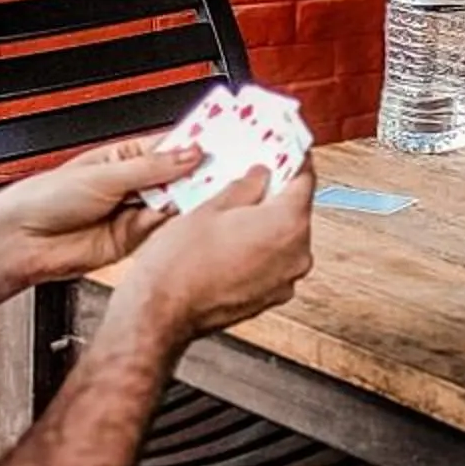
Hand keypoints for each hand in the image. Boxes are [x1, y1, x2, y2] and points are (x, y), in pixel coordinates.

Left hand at [0, 136, 204, 281]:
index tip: (219, 140)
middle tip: (222, 167)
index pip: (167, 146)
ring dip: (188, 197)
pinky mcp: (133, 239)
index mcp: (122, 158)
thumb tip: (189, 153)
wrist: (23, 241)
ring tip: (206, 189)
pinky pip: (163, 228)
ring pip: (174, 202)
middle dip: (196, 172)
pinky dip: (176, 222)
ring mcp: (133, 211)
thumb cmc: (46, 198)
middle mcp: (131, 183)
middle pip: (176, 175)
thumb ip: (150, 168)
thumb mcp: (104, 175)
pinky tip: (184, 213)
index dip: (193, 144)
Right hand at [109, 162, 317, 346]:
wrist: (159, 314)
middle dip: (275, 194)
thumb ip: (244, 186)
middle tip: (252, 178)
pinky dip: (258, 250)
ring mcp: (285, 281)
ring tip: (233, 214)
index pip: (305, 179)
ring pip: (284, 239)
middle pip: (296, 211)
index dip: (293, 160)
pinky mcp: (270, 298)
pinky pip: (272, 263)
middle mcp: (296, 256)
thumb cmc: (178, 267)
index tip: (287, 151)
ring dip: (265, 224)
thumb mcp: (209, 208)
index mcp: (287, 225)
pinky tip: (230, 243)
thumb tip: (259, 177)